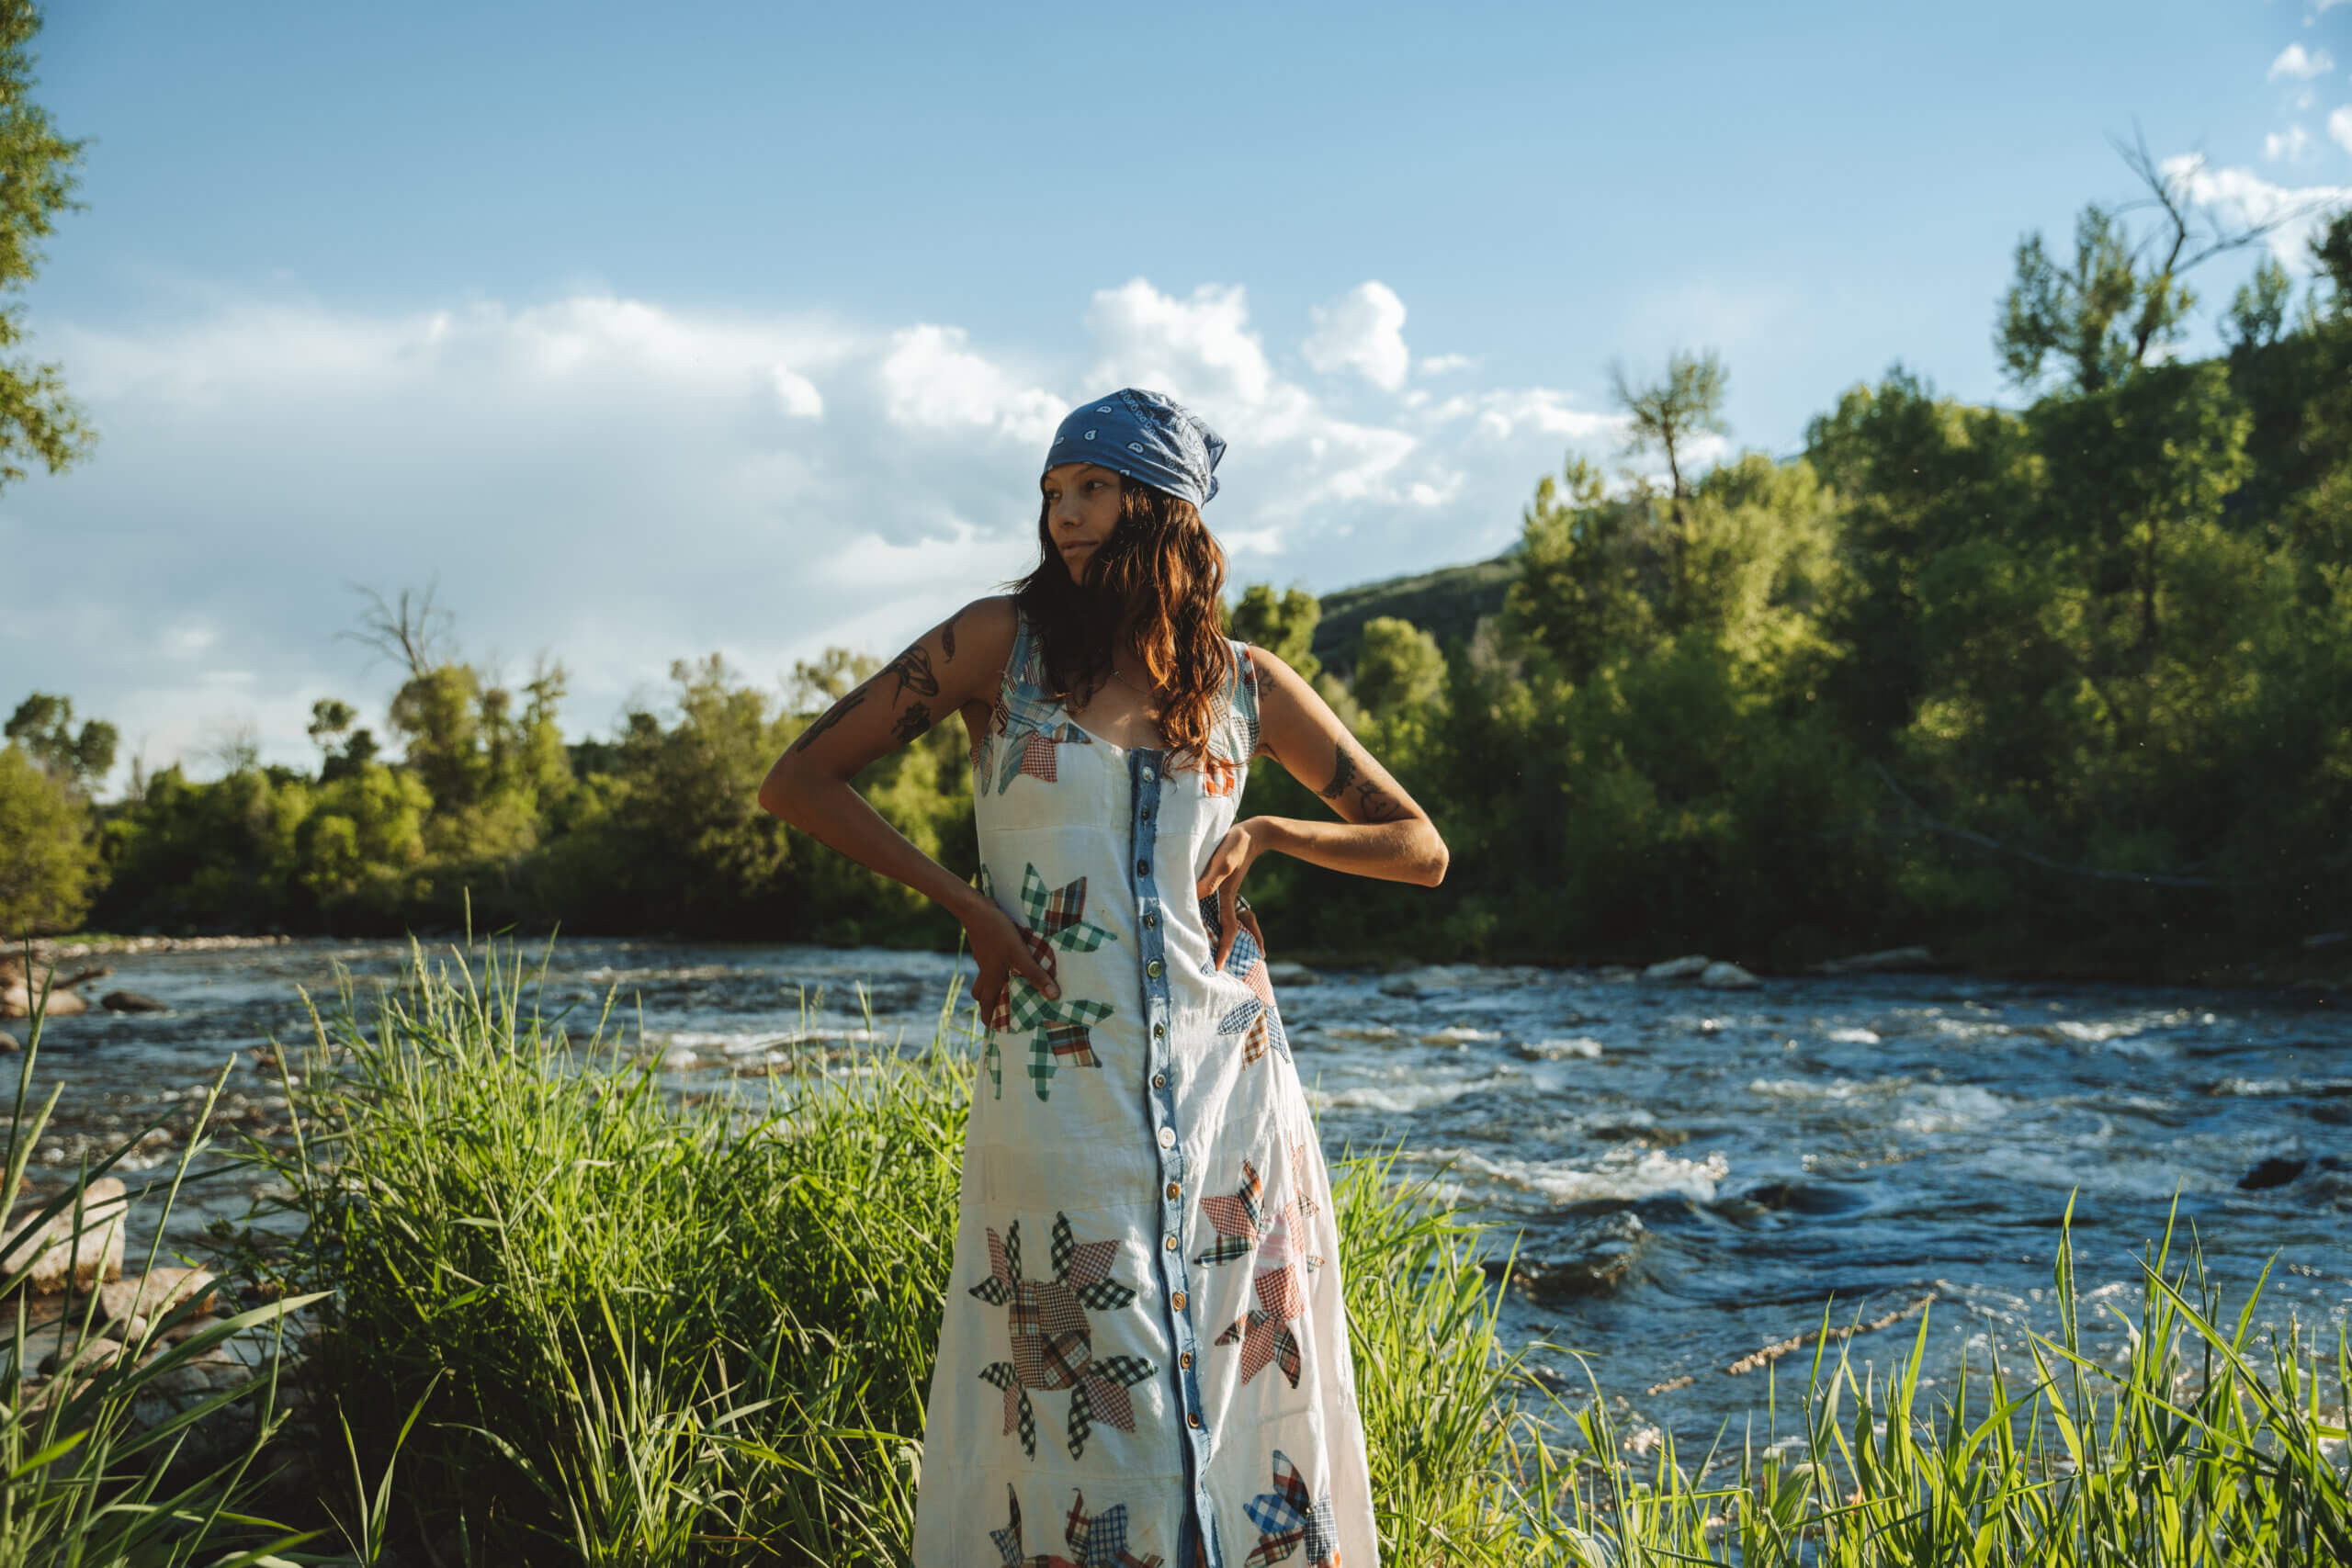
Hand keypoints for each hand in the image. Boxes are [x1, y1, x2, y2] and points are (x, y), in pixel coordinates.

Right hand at [964, 895, 1057, 1023]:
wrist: (975, 909)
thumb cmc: (998, 933)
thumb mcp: (1020, 955)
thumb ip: (1036, 975)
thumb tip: (1053, 996)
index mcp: (992, 977)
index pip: (987, 1004)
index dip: (988, 1018)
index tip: (992, 1029)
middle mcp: (986, 970)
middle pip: (981, 993)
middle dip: (987, 1004)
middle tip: (996, 1011)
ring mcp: (983, 957)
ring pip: (983, 977)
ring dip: (990, 985)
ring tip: (1003, 986)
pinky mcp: (985, 945)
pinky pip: (987, 963)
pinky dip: (994, 968)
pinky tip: (1006, 961)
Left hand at [1196, 817, 1272, 970]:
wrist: (1253, 832)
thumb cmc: (1236, 845)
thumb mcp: (1223, 862)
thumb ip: (1210, 879)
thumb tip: (1196, 896)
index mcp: (1227, 897)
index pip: (1227, 930)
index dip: (1222, 949)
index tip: (1218, 968)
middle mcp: (1227, 898)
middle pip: (1229, 931)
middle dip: (1226, 950)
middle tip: (1219, 968)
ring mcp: (1227, 892)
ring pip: (1227, 921)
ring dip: (1225, 937)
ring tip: (1222, 952)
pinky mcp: (1224, 883)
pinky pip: (1222, 908)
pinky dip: (1220, 918)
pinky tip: (1211, 919)